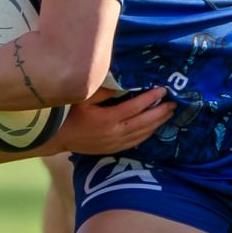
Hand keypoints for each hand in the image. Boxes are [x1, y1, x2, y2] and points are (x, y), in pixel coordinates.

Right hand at [50, 86, 171, 155]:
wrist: (57, 137)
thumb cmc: (69, 114)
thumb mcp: (83, 98)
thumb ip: (104, 91)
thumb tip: (123, 83)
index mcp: (108, 118)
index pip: (135, 107)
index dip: (150, 98)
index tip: (162, 90)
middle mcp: (115, 132)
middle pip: (144, 122)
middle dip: (160, 112)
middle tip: (173, 103)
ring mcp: (115, 143)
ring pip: (142, 134)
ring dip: (157, 123)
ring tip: (168, 114)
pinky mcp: (113, 149)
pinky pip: (135, 142)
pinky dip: (147, 134)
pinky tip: (154, 128)